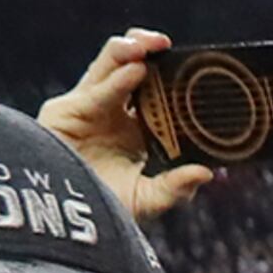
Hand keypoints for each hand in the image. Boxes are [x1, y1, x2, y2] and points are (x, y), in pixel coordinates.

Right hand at [40, 29, 216, 226]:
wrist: (68, 226)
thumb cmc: (104, 212)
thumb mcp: (147, 200)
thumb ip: (176, 188)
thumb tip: (207, 172)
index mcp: (133, 126)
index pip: (153, 88)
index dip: (169, 74)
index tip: (193, 67)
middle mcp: (111, 110)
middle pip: (129, 65)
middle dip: (147, 49)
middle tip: (169, 45)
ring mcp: (89, 106)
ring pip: (109, 64)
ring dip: (130, 48)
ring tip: (153, 46)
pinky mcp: (66, 110)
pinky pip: (96, 91)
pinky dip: (117, 81)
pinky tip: (137, 71)